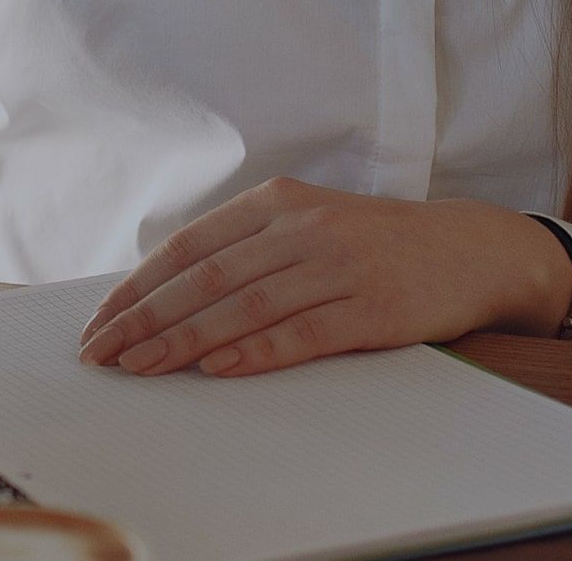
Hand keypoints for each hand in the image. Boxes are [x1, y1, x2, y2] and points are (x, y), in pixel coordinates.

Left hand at [76, 181, 571, 378]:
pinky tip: (218, 369)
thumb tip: (168, 292)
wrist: (471, 249)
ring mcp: (338, 266)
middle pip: (205, 278)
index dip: (139, 286)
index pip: (189, 246)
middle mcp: (303, 228)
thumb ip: (247, 249)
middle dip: (145, 319)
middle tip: (103, 353)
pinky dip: (255, 352)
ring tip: (141, 368)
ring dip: (185, 342)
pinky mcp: (371, 308)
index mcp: (277, 202)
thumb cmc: (376, 243)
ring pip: (243, 306)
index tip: (101, 321)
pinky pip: (300, 333)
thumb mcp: (308, 224)